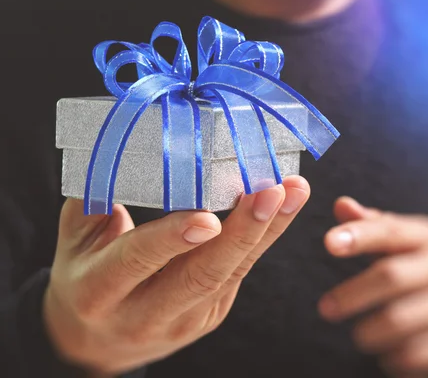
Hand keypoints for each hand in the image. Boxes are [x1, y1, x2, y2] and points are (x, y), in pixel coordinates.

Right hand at [44, 176, 309, 374]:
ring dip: (268, 230)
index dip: (173, 239)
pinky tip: (283, 205)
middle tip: (272, 191)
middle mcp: (143, 313)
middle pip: (201, 275)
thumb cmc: (85, 274)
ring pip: (232, 272)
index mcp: (97, 291)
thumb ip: (99, 197)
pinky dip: (265, 236)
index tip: (209, 217)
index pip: (137, 262)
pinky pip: (241, 271)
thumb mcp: (76, 237)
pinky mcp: (212, 315)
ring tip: (294, 190)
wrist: (98, 340)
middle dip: (243, 231)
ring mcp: (185, 320)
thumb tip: (137, 144)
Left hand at [318, 198, 427, 377]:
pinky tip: (388, 357)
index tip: (329, 244)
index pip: (391, 231)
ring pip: (403, 318)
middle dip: (354, 293)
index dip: (360, 236)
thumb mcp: (401, 245)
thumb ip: (371, 226)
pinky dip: (397, 357)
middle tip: (326, 309)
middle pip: (393, 276)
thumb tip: (341, 204)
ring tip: (360, 337)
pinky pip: (421, 351)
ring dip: (372, 331)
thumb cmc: (422, 270)